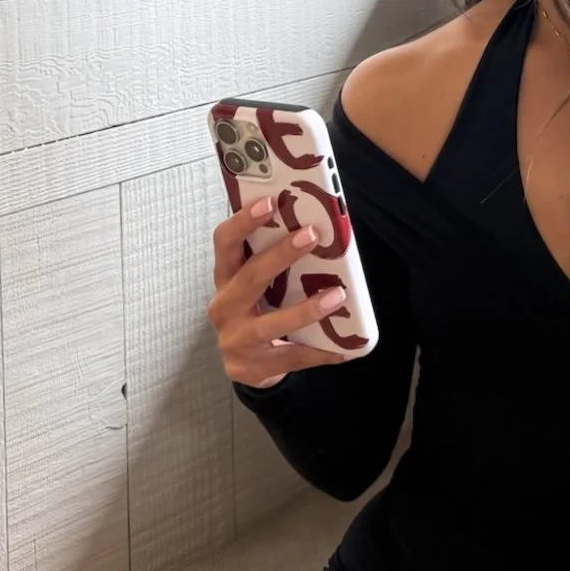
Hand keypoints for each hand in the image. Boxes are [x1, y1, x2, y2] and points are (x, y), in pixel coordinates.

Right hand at [208, 198, 348, 387]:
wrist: (246, 364)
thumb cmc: (257, 310)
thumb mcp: (257, 284)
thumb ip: (273, 259)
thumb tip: (317, 225)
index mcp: (226, 277)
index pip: (225, 243)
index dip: (244, 221)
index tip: (269, 202)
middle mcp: (225, 306)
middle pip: (249, 277)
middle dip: (280, 255)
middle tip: (311, 235)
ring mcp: (235, 340)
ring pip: (269, 324)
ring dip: (305, 310)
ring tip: (338, 296)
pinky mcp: (251, 368)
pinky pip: (291, 357)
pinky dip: (320, 351)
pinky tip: (344, 348)